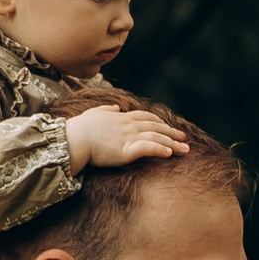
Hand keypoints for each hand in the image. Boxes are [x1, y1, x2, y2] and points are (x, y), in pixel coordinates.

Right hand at [64, 105, 189, 170]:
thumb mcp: (94, 114)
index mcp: (121, 117)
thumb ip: (106, 110)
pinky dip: (160, 149)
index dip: (159, 122)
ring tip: (185, 150)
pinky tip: (169, 153)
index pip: (146, 117)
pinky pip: (148, 147)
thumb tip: (115, 107)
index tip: (169, 127)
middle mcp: (128, 125)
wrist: (73, 138)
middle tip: (184, 138)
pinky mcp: (126, 150)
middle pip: (156, 127)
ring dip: (173, 143)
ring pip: (157, 137)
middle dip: (172, 132)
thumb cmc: (80, 128)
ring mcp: (128, 136)